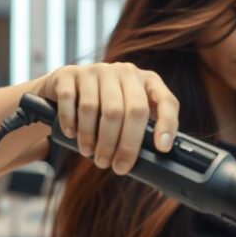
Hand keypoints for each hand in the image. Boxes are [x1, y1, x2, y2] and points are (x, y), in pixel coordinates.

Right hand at [35, 63, 179, 174]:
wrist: (68, 84)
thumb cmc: (108, 104)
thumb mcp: (132, 110)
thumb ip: (145, 127)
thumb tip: (156, 154)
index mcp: (148, 81)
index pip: (166, 101)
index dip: (167, 125)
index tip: (162, 148)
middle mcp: (125, 72)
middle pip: (130, 110)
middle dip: (125, 144)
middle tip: (117, 166)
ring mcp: (97, 70)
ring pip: (96, 107)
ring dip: (92, 137)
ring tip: (90, 154)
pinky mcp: (69, 74)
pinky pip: (69, 99)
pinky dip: (69, 121)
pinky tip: (72, 134)